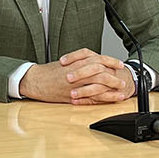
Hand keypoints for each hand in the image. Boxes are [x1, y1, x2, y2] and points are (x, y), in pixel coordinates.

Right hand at [17, 48, 134, 104]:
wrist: (35, 80)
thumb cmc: (48, 72)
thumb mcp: (66, 62)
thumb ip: (80, 62)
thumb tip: (93, 63)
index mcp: (77, 62)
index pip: (98, 59)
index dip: (111, 61)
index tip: (119, 64)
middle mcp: (78, 72)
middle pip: (102, 71)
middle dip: (114, 74)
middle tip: (123, 77)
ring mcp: (77, 84)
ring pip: (99, 83)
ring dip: (112, 86)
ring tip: (121, 88)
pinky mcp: (74, 96)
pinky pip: (93, 97)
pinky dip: (105, 98)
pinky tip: (112, 98)